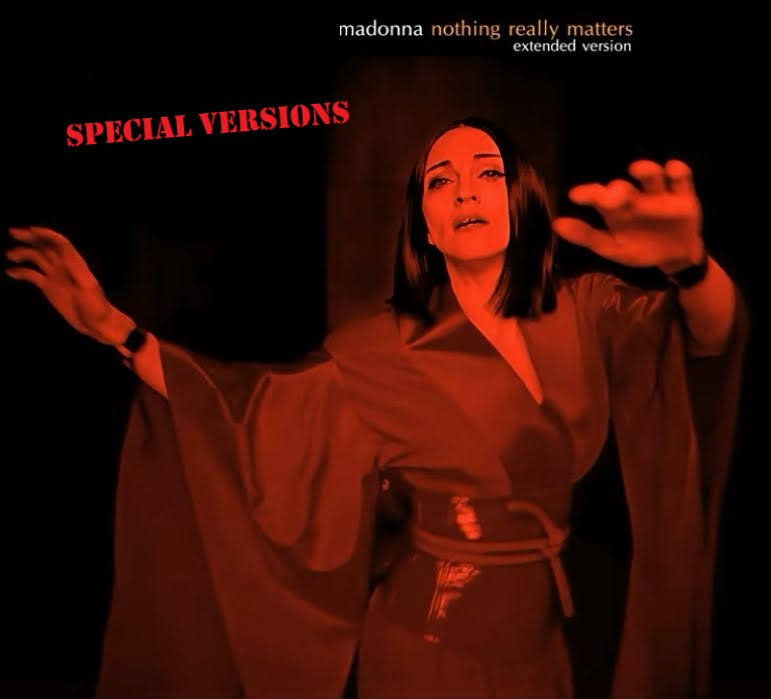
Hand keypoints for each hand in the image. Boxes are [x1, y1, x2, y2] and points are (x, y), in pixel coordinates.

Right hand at [5, 226, 133, 344]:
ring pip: (38, 258)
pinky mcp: (49, 288)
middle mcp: (64, 266)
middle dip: (31, 238)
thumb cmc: (96, 306)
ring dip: (24, 253)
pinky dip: (21, 272)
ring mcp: (56, 276)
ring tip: (9, 255)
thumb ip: (76, 272)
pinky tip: (10, 272)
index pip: (60, 243)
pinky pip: (33, 275)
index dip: (46, 234)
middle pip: (46, 246)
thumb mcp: (88, 288)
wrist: (97, 324)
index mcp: (75, 263)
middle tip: (13, 233)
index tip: (30, 230)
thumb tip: (64, 256)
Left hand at [551, 160, 705, 273]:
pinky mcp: (684, 195)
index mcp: (616, 210)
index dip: (588, 194)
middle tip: (610, 199)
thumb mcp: (612, 247)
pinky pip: (682, 178)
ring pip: (652, 175)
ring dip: (645, 170)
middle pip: (624, 187)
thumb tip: (557, 224)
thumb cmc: (639, 248)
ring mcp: (659, 194)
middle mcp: (635, 198)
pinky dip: (677, 170)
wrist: (674, 257)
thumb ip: (586, 236)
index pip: (598, 197)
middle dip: (617, 190)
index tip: (576, 196)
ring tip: (636, 170)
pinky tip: (671, 170)